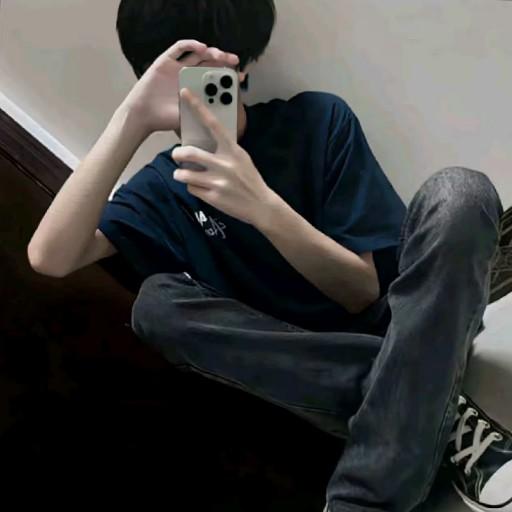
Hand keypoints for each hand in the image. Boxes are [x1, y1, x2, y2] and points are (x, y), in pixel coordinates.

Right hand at [120, 40, 238, 136]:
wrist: (144, 116)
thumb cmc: (166, 118)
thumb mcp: (191, 114)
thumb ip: (204, 108)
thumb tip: (225, 109)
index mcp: (195, 87)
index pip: (215, 77)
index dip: (227, 75)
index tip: (241, 77)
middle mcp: (187, 75)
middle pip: (208, 63)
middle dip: (222, 61)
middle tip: (234, 62)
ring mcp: (176, 67)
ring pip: (197, 54)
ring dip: (210, 52)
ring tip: (220, 55)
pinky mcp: (165, 61)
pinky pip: (179, 48)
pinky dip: (191, 45)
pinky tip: (201, 47)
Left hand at [172, 89, 279, 226]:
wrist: (261, 205)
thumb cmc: (250, 179)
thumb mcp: (242, 159)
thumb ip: (226, 149)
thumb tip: (205, 140)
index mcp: (233, 151)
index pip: (213, 124)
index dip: (198, 107)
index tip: (185, 93)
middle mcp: (225, 165)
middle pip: (189, 153)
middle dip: (177, 154)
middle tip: (177, 155)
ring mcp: (218, 182)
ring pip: (184, 174)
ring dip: (180, 173)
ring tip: (183, 174)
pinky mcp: (213, 197)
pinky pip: (191, 188)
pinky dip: (192, 187)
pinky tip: (200, 187)